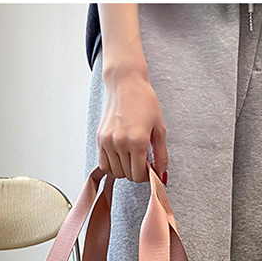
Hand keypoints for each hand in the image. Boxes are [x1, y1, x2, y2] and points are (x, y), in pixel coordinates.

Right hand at [97, 63, 167, 184]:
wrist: (125, 83)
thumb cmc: (144, 101)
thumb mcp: (159, 128)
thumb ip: (161, 155)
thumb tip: (161, 175)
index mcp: (137, 141)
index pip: (138, 175)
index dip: (146, 176)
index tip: (149, 170)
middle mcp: (120, 143)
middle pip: (127, 175)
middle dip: (136, 173)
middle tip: (142, 161)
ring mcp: (108, 142)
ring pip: (115, 172)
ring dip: (125, 170)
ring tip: (131, 157)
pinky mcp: (100, 139)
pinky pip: (104, 164)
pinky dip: (113, 165)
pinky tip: (121, 156)